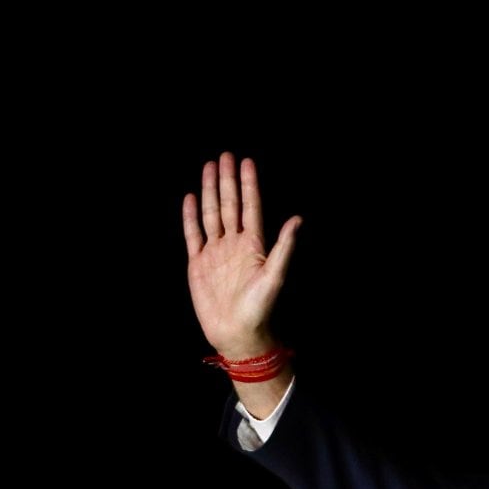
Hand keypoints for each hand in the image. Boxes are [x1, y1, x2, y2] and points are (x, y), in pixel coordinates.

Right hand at [181, 152, 301, 362]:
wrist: (237, 333)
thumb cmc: (260, 308)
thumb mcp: (275, 276)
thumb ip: (284, 246)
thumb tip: (298, 219)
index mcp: (254, 245)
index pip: (251, 207)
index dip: (249, 185)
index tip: (246, 162)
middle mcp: (234, 244)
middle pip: (230, 204)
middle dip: (227, 180)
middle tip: (225, 156)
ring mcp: (216, 252)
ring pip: (212, 214)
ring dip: (210, 191)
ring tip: (208, 168)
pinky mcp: (198, 263)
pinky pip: (193, 234)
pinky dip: (191, 217)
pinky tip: (191, 198)